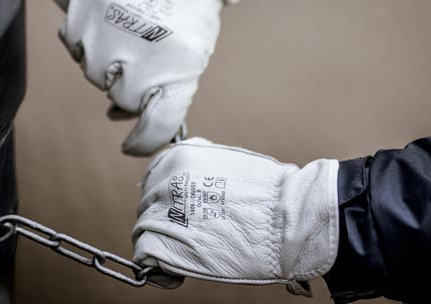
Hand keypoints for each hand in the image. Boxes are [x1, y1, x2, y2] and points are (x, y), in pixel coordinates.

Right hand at [60, 0, 244, 155]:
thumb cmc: (188, 9)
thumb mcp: (191, 55)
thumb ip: (163, 91)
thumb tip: (120, 116)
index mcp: (178, 71)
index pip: (156, 126)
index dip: (143, 143)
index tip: (132, 146)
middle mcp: (138, 57)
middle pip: (119, 99)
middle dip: (129, 86)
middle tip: (142, 59)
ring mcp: (107, 34)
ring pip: (92, 73)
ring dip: (106, 62)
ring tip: (128, 33)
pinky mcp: (84, 10)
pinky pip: (73, 44)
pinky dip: (87, 39)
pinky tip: (108, 22)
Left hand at [132, 138, 338, 295]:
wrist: (285, 218)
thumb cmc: (272, 196)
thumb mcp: (232, 164)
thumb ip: (206, 172)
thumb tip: (198, 187)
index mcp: (181, 155)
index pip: (156, 178)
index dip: (169, 199)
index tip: (184, 213)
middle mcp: (164, 178)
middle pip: (149, 205)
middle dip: (167, 221)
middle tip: (194, 236)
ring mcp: (160, 209)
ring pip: (145, 231)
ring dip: (164, 245)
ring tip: (193, 254)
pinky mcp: (160, 241)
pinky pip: (145, 257)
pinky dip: (159, 270)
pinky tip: (180, 274)